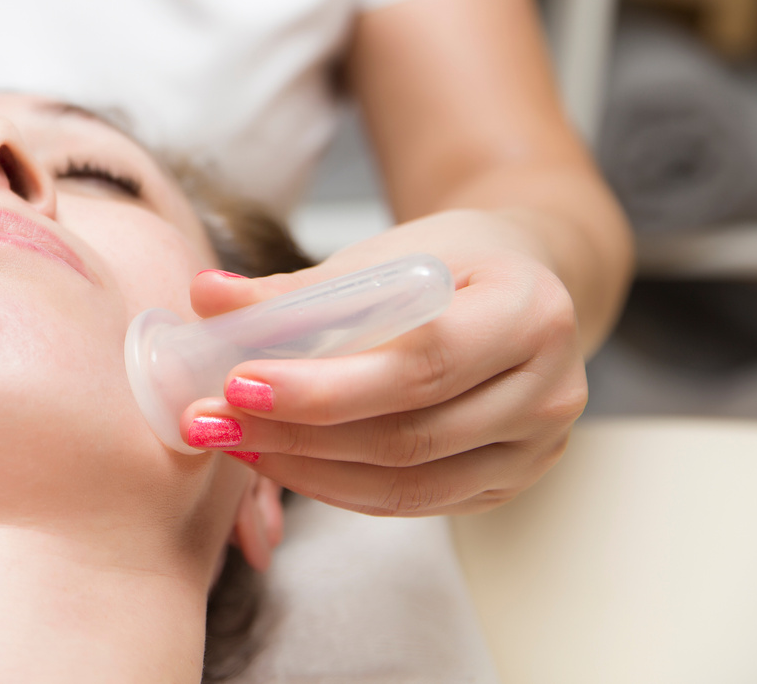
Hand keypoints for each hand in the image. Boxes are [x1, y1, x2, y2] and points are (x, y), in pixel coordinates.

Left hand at [182, 210, 587, 515]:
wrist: (524, 283)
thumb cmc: (451, 260)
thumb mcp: (386, 253)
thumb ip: (298, 287)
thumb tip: (206, 298)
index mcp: (529, 313)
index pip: (421, 365)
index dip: (326, 386)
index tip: (239, 381)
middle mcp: (549, 391)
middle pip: (409, 434)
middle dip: (296, 433)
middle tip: (211, 419)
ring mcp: (536, 449)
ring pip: (407, 483)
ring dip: (305, 468)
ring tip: (231, 440)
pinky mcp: (507, 484)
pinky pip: (412, 502)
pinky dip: (337, 486)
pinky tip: (278, 460)